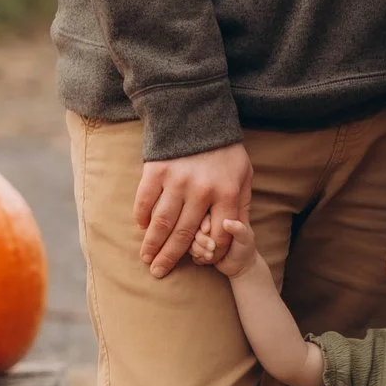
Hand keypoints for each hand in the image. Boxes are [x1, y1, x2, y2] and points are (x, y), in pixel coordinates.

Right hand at [134, 140, 254, 279]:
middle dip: (170, 257)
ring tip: (147, 259)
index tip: (200, 261)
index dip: (209, 252)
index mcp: (226, 192)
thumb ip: (240, 204)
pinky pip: (145, 201)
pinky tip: (142, 228)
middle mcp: (201, 190)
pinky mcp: (156, 171)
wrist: (198, 113)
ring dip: (152, 244)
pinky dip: (142, 217)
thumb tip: (234, 233)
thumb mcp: (243, 174)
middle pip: (184, 234)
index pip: (218, 235)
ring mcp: (177, 180)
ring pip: (162, 222)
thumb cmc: (225, 149)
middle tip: (159, 273)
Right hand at [188, 212, 261, 283]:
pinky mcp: (196, 245)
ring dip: (198, 248)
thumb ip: (238, 229)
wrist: (240, 264)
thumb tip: (226, 222)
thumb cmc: (245, 248)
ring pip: (189, 237)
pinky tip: (207, 258)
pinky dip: (197, 254)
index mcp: (219, 215)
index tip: (207, 230)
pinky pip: (188, 248)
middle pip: (194, 225)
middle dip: (201, 238)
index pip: (206, 212)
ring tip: (211, 255)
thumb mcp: (245, 238)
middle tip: (212, 247)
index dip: (204, 221)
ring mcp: (200, 234)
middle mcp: (208, 223)